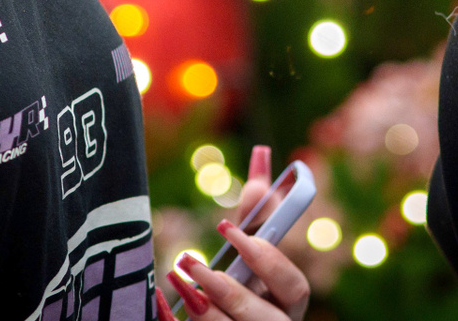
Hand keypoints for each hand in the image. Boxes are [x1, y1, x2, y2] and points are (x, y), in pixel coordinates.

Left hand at [164, 148, 309, 320]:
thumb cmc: (238, 282)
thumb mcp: (245, 250)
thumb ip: (254, 213)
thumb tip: (261, 153)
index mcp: (288, 303)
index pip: (294, 285)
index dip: (266, 260)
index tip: (228, 229)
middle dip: (231, 293)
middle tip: (193, 264)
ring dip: (205, 311)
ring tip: (179, 283)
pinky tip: (163, 305)